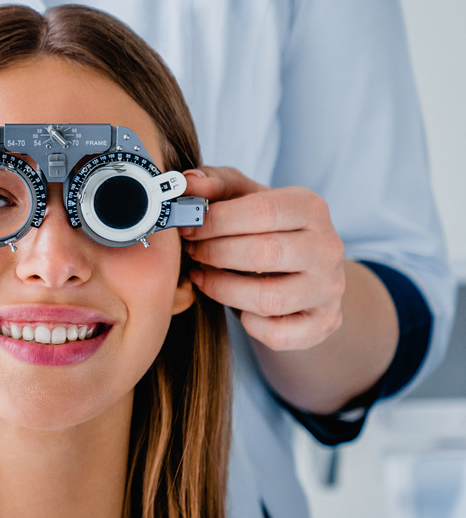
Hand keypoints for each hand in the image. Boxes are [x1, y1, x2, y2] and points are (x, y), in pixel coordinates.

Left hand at [179, 167, 345, 350]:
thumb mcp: (245, 200)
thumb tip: (188, 183)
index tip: (188, 228)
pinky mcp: (323, 323)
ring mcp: (329, 289)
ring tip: (204, 277)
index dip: (217, 222)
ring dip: (223, 290)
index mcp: (311, 208)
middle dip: (215, 254)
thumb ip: (216, 186)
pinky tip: (237, 308)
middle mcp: (328, 248)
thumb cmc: (267, 231)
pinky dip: (249, 325)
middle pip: (265, 254)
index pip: (262, 211)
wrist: (307, 275)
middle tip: (192, 253)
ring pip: (269, 299)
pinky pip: (277, 333)